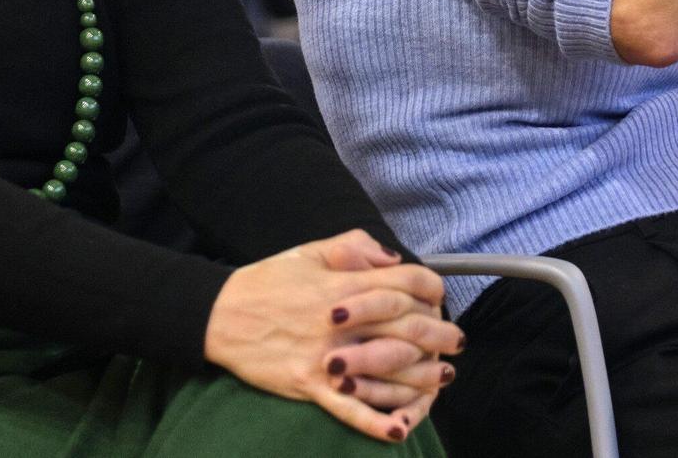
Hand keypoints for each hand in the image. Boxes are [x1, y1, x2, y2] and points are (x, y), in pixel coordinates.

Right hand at [205, 229, 459, 442]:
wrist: (220, 314)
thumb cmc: (267, 281)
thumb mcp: (310, 251)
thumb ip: (354, 247)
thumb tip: (393, 257)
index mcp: (342, 284)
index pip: (403, 282)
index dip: (430, 288)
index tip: (441, 297)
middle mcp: (340, 320)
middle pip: (406, 326)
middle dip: (439, 334)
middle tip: (457, 342)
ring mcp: (326, 357)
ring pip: (386, 369)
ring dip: (421, 377)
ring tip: (442, 379)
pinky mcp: (309, 385)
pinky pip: (348, 409)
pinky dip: (375, 423)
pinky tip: (400, 430)